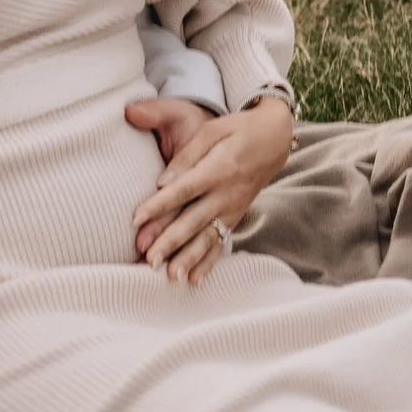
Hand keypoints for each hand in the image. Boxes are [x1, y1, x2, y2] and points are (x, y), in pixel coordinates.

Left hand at [129, 96, 295, 283]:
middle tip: (148, 259)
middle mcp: (226, 194)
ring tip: (170, 276)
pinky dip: (208, 264)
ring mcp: (233, 210)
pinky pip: (221, 244)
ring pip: (207, 238)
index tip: (137, 219)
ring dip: (188, 258)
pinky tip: (194, 281)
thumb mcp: (212, 131)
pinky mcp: (235, 218)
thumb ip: (186, 155)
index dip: (160, 205)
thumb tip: (162, 181)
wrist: (274, 139)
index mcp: (218, 168)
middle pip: (193, 220)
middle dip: (170, 241)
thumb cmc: (236, 130)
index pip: (184, 190)